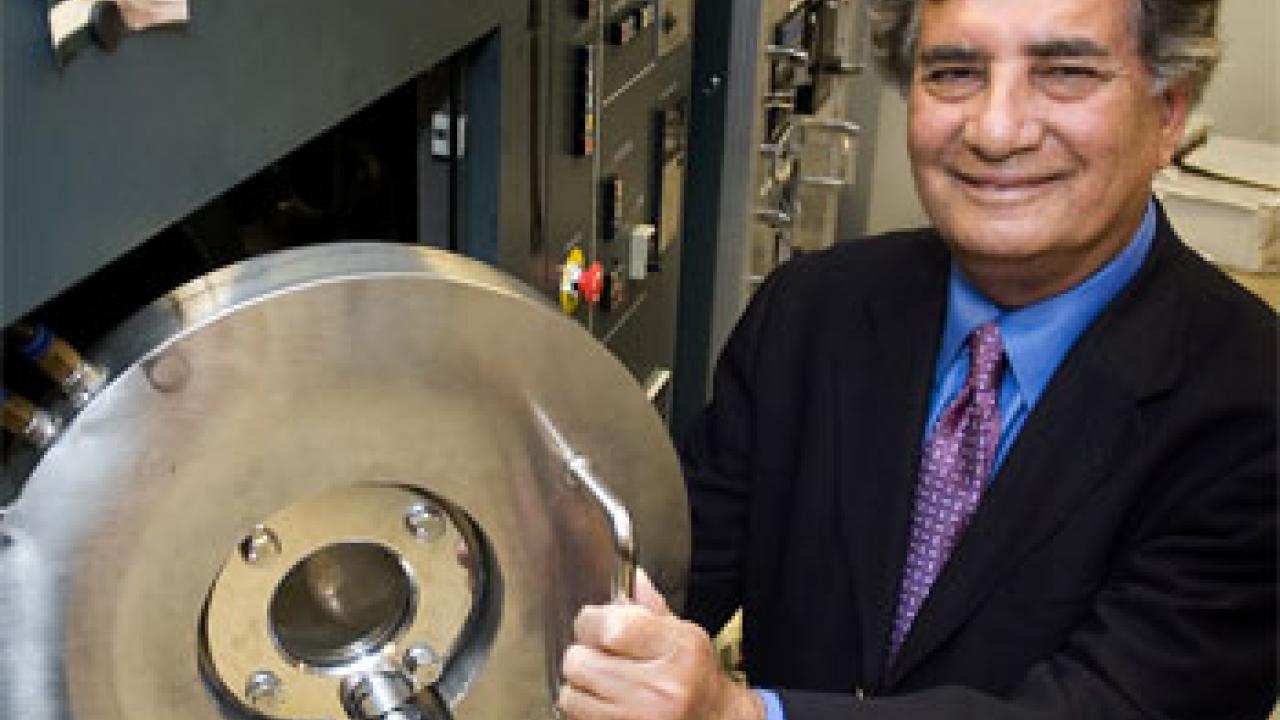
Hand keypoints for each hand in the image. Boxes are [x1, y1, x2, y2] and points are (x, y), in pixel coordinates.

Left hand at [558, 569, 763, 719]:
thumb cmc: (696, 678)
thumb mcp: (685, 636)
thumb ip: (651, 608)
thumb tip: (632, 578)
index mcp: (677, 651)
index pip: (609, 628)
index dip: (593, 621)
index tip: (597, 623)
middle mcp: (659, 688)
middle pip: (579, 660)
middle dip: (585, 653)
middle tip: (604, 655)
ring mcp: (638, 718)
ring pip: (571, 692)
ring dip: (582, 684)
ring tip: (605, 681)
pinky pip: (575, 714)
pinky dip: (583, 705)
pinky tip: (606, 700)